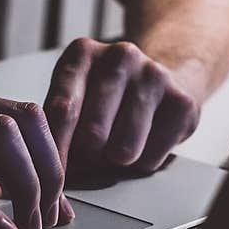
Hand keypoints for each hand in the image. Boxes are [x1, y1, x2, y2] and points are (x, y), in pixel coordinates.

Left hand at [44, 39, 201, 176]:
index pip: (62, 110)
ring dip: (115, 162)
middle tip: (92, 153)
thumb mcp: (73, 97)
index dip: (55, 150)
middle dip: (87, 157)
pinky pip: (150, 159)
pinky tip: (143, 143)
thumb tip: (46, 170)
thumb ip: (55, 126)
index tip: (50, 175)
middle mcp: (120, 56)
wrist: (161, 80)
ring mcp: (154, 76)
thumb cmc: (104, 98)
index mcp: (82, 53)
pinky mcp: (182, 102)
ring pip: (123, 151)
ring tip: (116, 146)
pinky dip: (141, 164)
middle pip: (92, 135)